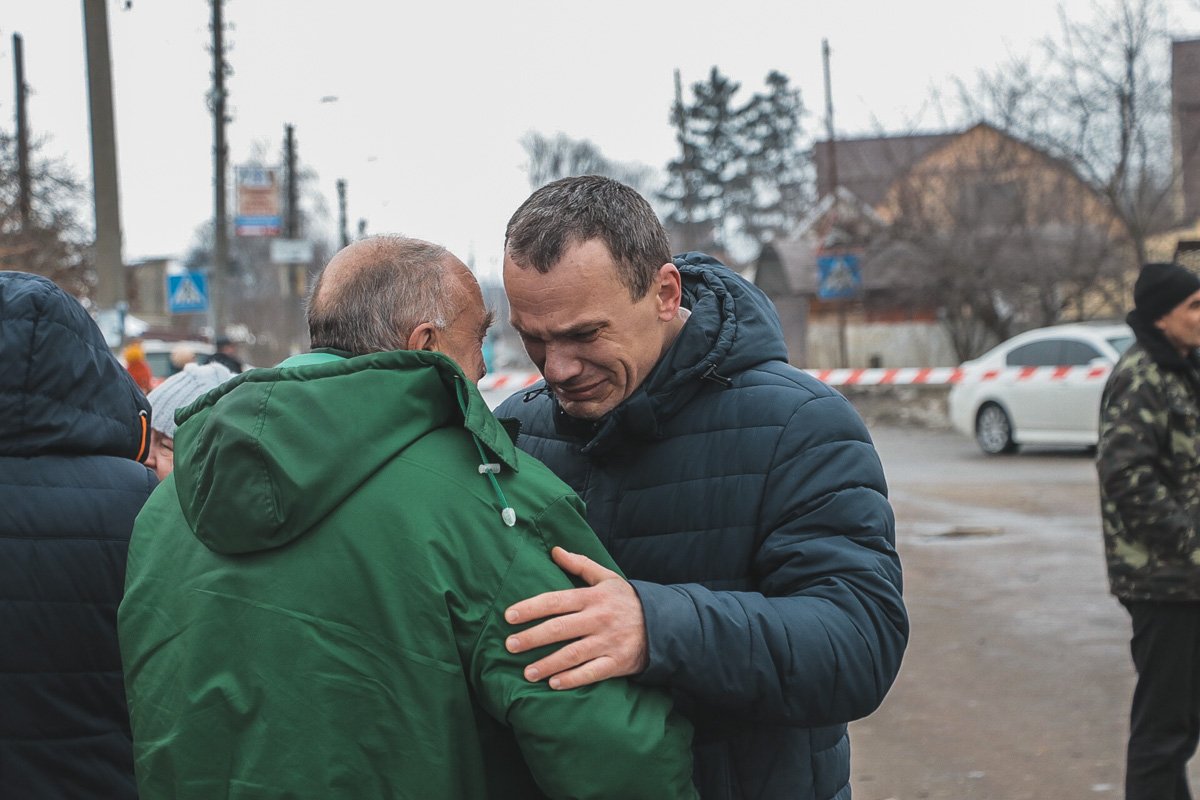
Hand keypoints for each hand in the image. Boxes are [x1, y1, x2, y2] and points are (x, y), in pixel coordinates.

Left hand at [504, 547, 647, 689]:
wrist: (664, 623)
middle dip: (532, 638)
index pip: (556, 601)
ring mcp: (608, 641)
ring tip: (527, 672)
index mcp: (593, 597)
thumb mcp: (607, 578)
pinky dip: (573, 679)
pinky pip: (592, 673)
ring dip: (548, 663)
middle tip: (510, 645)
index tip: (509, 616)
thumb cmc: (627, 600)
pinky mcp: (617, 662)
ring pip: (573, 654)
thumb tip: (555, 551)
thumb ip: (580, 564)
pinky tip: (554, 684)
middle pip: (560, 628)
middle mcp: (598, 619)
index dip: (531, 608)